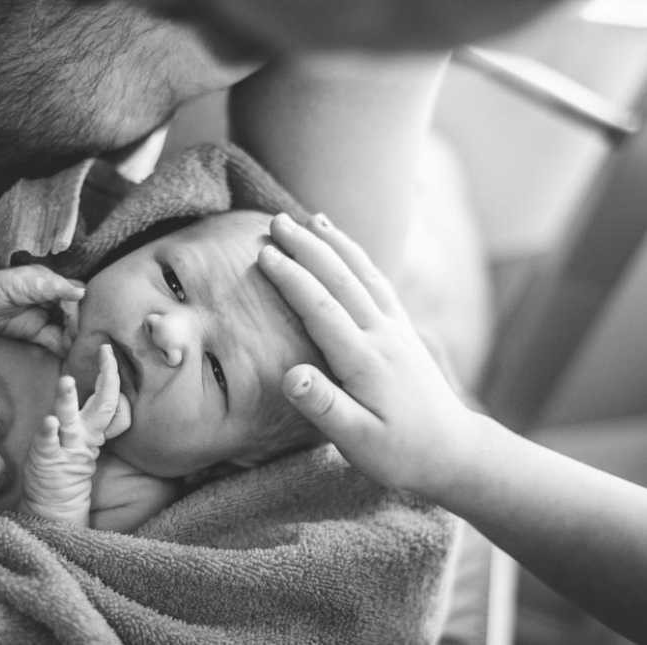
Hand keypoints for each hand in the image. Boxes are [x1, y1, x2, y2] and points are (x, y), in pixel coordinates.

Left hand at [0, 265, 84, 356]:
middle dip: (78, 326)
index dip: (77, 308)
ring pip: (69, 328)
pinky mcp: (39, 333)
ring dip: (74, 338)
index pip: (75, 293)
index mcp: (50, 282)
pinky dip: (64, 348)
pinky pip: (57, 341)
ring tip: (75, 349)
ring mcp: (47, 316)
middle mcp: (52, 298)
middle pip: (76, 312)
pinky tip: (68, 355)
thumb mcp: (19, 283)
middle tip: (76, 339)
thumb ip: (49, 286)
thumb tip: (80, 292)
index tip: (75, 321)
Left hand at [20, 345, 130, 523]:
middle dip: (106, 376)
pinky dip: (48, 432)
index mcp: (91, 430)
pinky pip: (48, 445)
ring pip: (70, 419)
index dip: (110, 373)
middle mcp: (82, 436)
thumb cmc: (64, 471)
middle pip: (100, 404)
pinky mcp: (48, 462)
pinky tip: (49, 421)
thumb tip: (97, 395)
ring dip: (68, 398)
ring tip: (67, 380)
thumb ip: (88, 421)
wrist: (55, 508)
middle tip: (106, 352)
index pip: (107, 397)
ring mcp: (66, 448)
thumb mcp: (81, 442)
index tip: (108, 349)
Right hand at [257, 213, 474, 492]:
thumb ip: (324, 407)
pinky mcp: (405, 332)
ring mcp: (397, 330)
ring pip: (364, 274)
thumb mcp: (358, 442)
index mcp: (365, 360)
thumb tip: (290, 375)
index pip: (320, 308)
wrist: (456, 453)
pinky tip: (349, 251)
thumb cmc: (401, 453)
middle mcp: (382, 335)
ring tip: (313, 218)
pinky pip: (380, 284)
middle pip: (341, 279)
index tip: (263, 253)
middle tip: (276, 221)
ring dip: (337, 244)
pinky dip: (360, 260)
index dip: (291, 278)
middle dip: (308, 246)